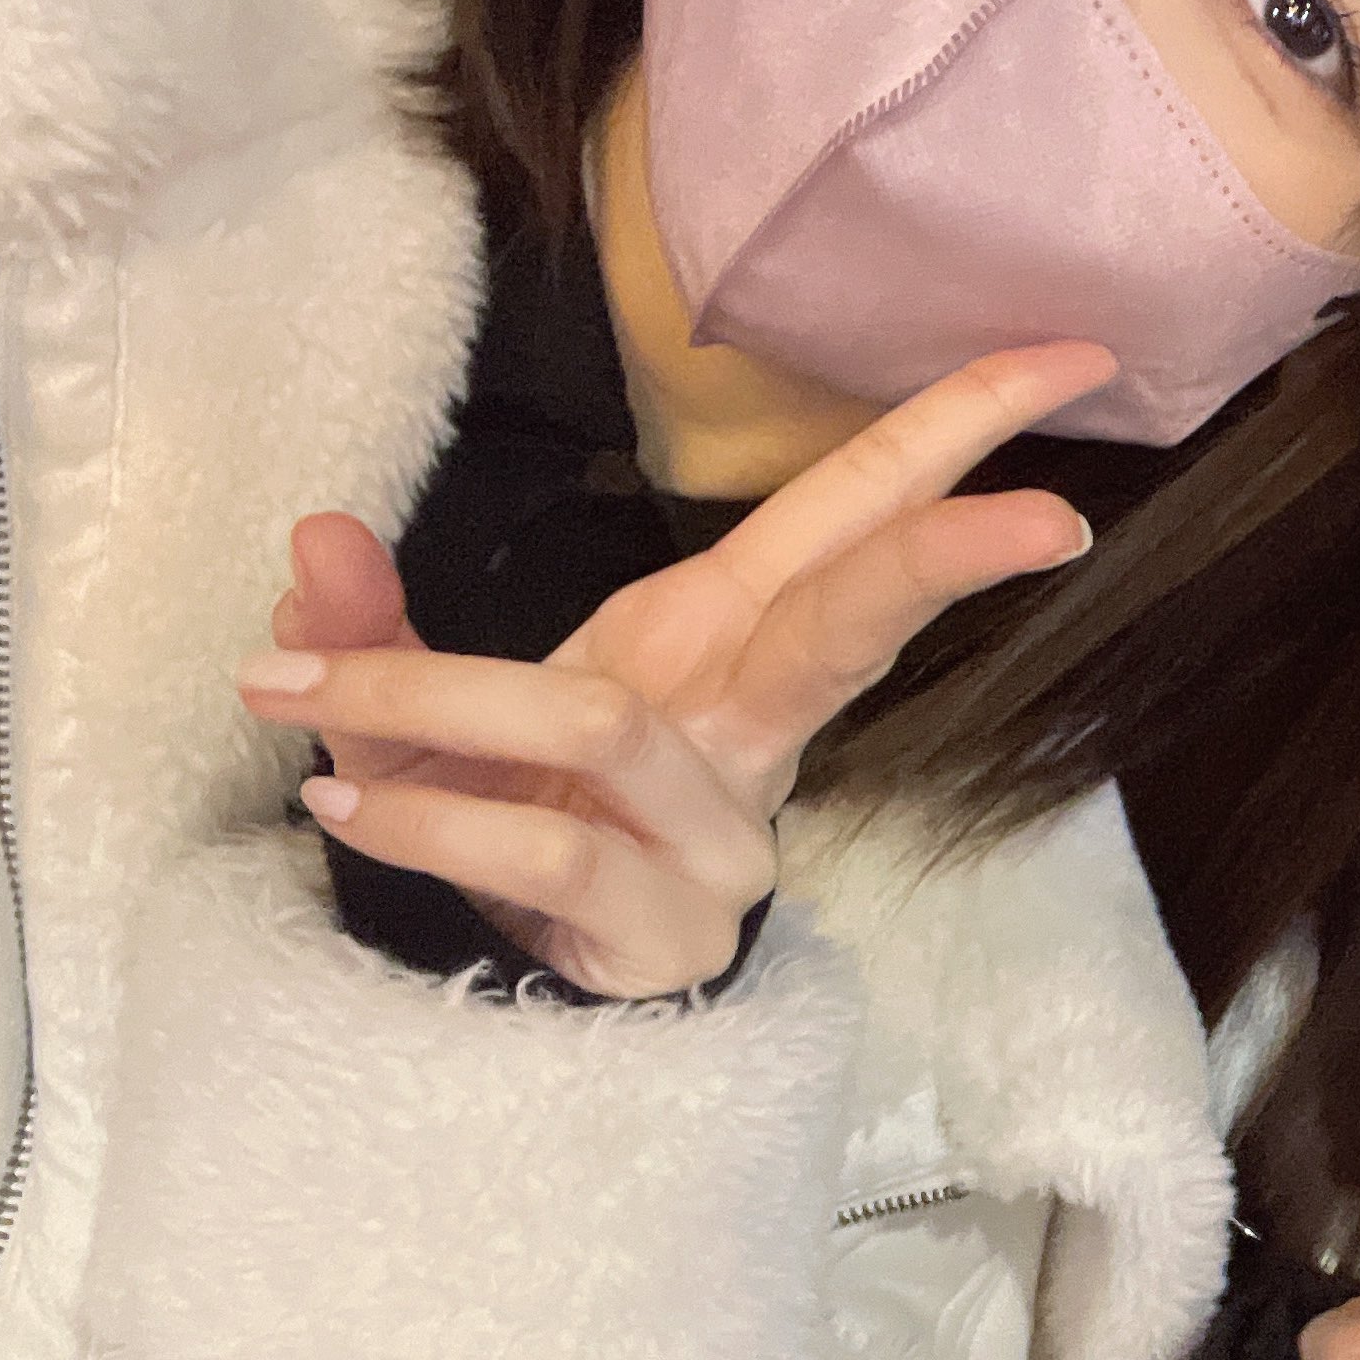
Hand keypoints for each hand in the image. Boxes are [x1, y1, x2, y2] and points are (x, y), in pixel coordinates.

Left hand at [232, 342, 1115, 995]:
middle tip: (1055, 514)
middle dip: (945, 546)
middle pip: (854, 610)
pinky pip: (540, 850)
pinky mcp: (663, 932)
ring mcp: (719, 837)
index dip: (954, 434)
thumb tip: (313, 531)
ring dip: (436, 697)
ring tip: (289, 695)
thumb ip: (369, 625)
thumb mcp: (433, 715)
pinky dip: (421, 819)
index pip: (852, 519)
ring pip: (603, 726)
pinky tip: (342, 805)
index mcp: (724, 644)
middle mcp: (747, 730)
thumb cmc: (509, 827)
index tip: (1069, 361)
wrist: (505, 998)